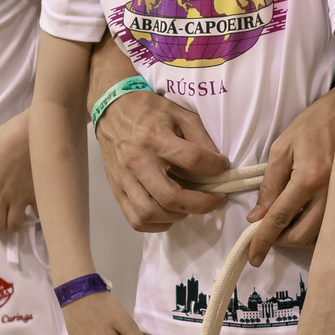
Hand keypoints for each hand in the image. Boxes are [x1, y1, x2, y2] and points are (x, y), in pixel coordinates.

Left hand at [0, 108, 35, 233]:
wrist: (35, 133)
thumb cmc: (12, 132)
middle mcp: (1, 195)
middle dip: (2, 224)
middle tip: (8, 217)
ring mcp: (20, 197)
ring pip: (15, 225)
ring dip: (18, 222)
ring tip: (22, 216)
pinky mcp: (37, 196)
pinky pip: (37, 214)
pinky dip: (38, 212)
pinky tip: (39, 205)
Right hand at [94, 88, 231, 231]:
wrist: (112, 109)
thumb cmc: (149, 111)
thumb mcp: (180, 114)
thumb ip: (201, 138)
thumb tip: (218, 165)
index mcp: (155, 138)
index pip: (192, 160)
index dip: (215, 167)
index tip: (223, 167)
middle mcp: (137, 161)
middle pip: (171, 196)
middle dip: (201, 204)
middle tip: (215, 199)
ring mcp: (124, 179)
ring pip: (151, 213)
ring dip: (178, 215)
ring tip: (189, 205)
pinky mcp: (117, 190)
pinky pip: (136, 220)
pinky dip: (157, 224)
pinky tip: (169, 213)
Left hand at [246, 86, 334, 254]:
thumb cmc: (313, 125)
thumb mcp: (282, 147)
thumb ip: (270, 184)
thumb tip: (258, 216)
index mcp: (308, 178)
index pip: (280, 217)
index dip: (263, 239)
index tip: (252, 255)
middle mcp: (329, 193)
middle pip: (301, 235)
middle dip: (280, 240)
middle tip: (266, 233)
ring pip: (319, 237)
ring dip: (297, 238)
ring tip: (284, 224)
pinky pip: (331, 228)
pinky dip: (314, 231)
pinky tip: (304, 219)